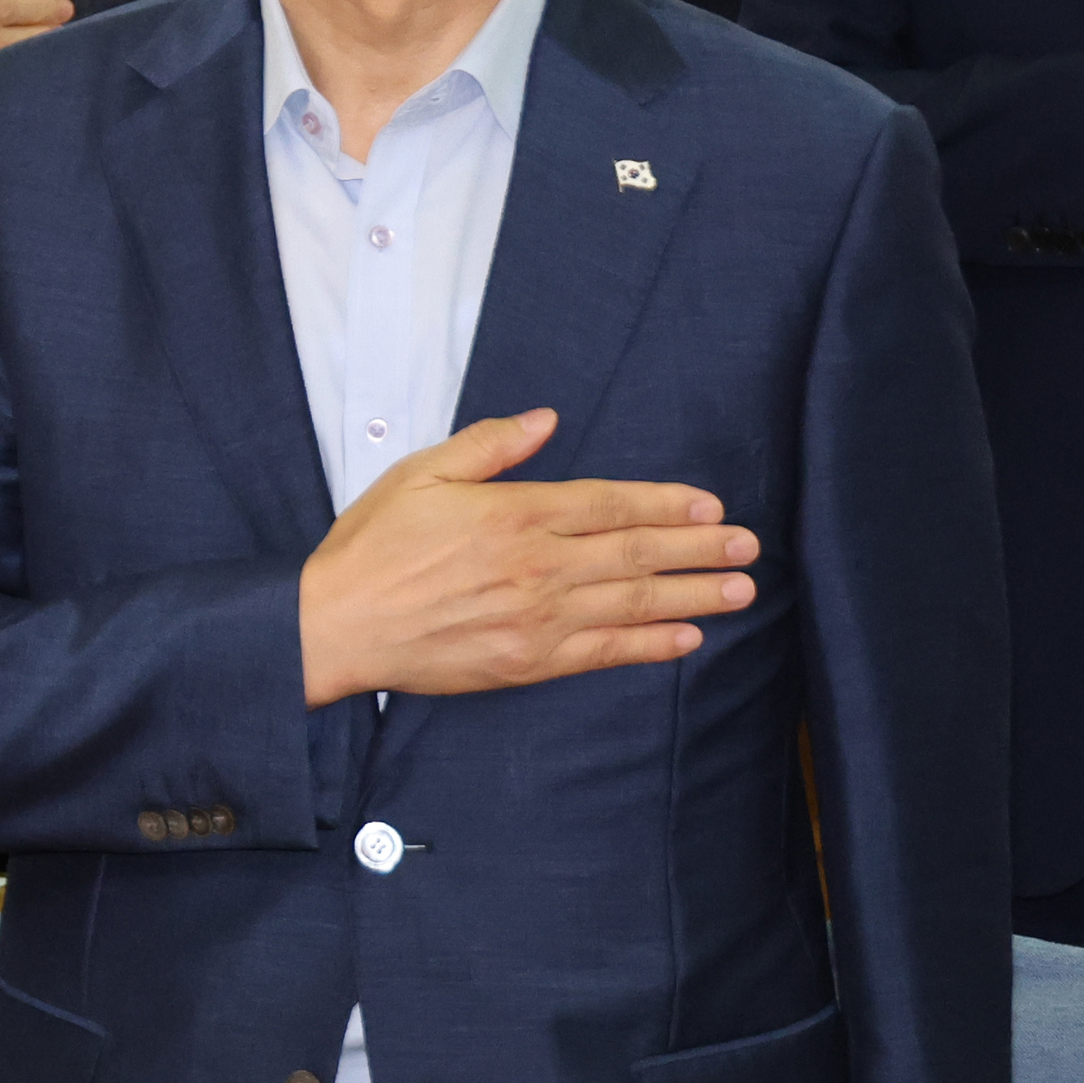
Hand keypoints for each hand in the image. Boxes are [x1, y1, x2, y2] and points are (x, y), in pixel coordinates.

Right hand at [295, 408, 755, 705]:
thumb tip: (545, 419)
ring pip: (631, 604)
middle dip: (698, 548)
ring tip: (739, 589)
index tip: (710, 505)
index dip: (665, 504)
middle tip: (747, 546)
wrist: (336, 626)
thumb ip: (488, 445)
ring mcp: (536, 619)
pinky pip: (603, 653)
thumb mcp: (420, 473)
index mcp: (513, 513)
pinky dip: (650, 646)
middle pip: (635, 554)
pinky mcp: (528, 663)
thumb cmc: (372, 547)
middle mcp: (535, 566)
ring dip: (692, 595)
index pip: (608, 504)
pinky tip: (685, 638)